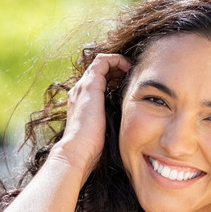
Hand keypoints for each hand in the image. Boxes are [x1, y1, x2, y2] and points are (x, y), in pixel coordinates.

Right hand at [54, 54, 130, 178]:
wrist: (77, 151)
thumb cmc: (92, 148)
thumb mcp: (104, 131)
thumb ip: (112, 122)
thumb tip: (130, 126)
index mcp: (82, 102)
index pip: (98, 82)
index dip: (114, 78)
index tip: (129, 84)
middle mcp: (80, 91)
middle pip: (99, 70)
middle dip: (117, 69)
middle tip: (133, 75)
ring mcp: (83, 86)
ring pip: (101, 63)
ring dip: (118, 63)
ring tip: (132, 69)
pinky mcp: (90, 85)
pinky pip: (103, 61)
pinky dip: (117, 60)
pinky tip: (130, 68)